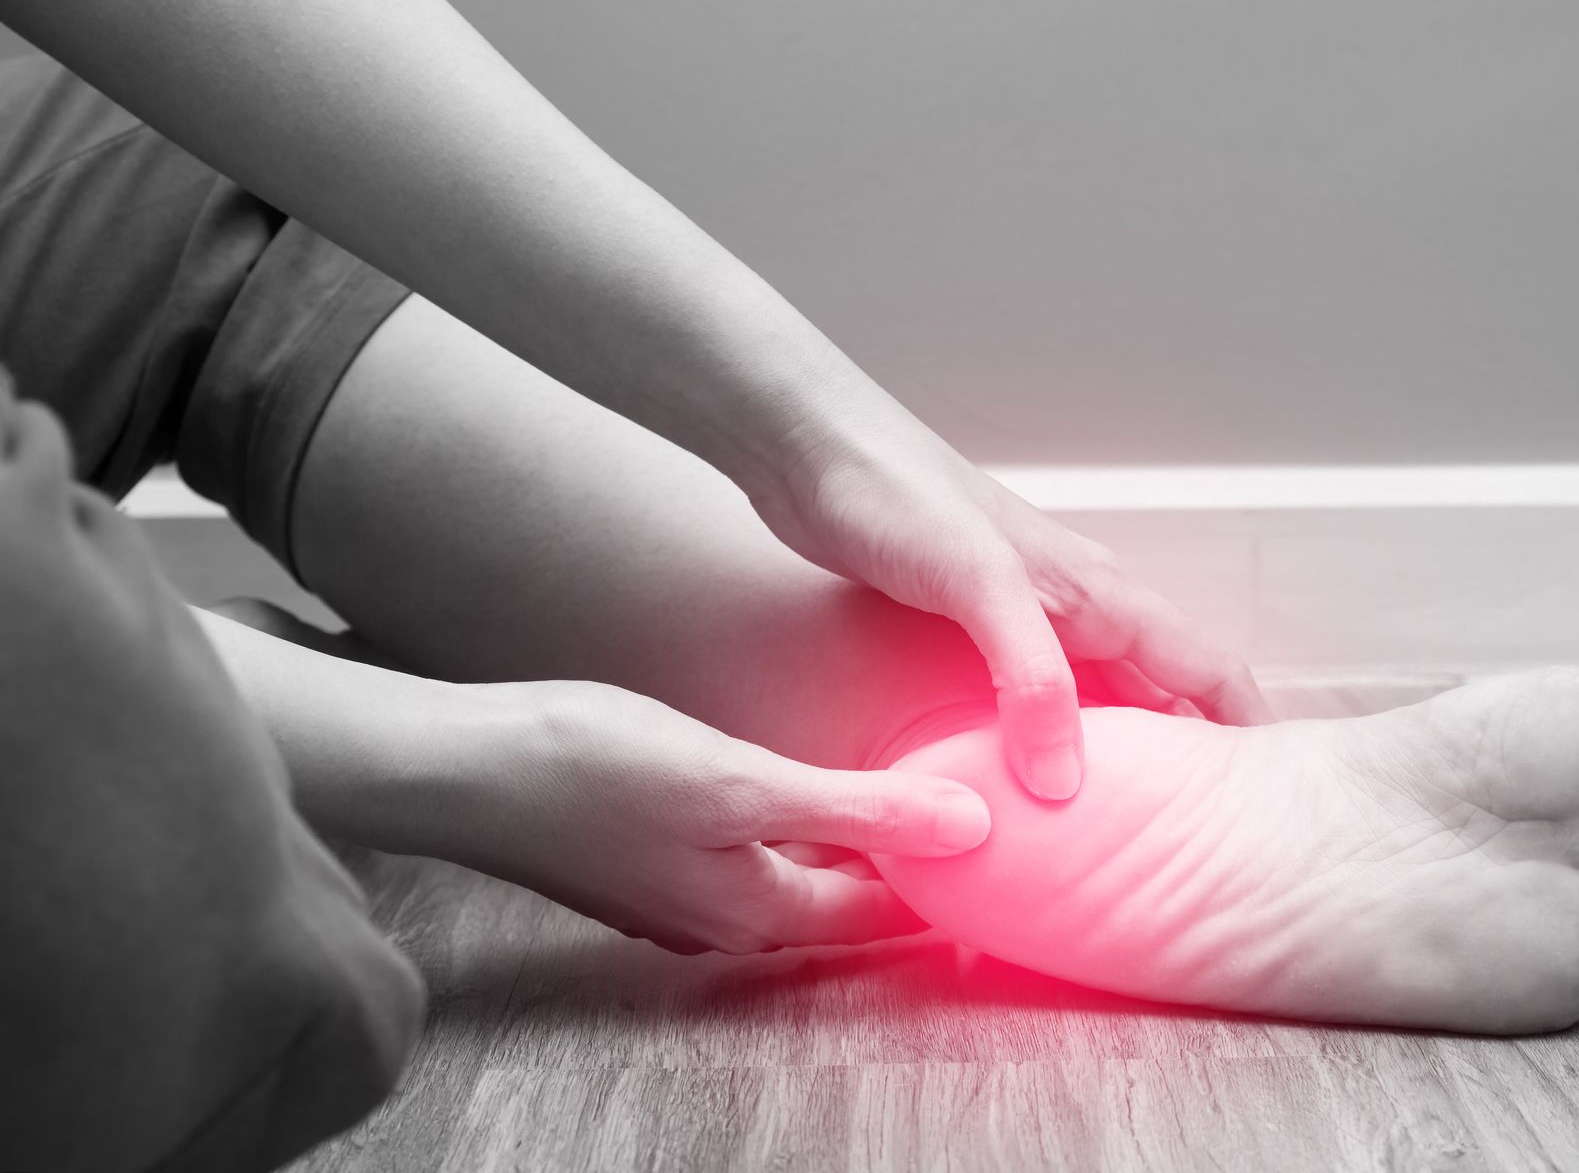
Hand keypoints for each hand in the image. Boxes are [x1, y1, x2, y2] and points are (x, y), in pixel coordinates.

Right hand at [445, 681, 992, 953]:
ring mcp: (683, 895)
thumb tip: (971, 829)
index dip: (949, 881)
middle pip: (844, 901)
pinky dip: (792, 827)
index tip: (1006, 843)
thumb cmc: (592, 769)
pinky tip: (796, 785)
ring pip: (796, 878)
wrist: (462, 768)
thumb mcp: (742, 783)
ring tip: (901, 788)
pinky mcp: (651, 860)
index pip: (885, 915)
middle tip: (967, 803)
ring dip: (849, 843)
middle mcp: (726, 920)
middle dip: (904, 861)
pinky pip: (749, 857)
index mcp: (758, 910)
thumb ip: (858, 810)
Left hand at [745, 403, 1272, 800]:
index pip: (1207, 669)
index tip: (1271, 811)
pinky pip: (1028, 706)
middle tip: (1196, 848)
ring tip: (1114, 843)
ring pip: (1096, 706)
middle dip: (1185, 767)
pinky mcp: (966, 634)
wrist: (814, 451)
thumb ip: (1030, 677)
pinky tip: (1015, 798)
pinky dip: (1040, 751)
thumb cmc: (899, 496)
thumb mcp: (978, 585)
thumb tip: (1068, 783)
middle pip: (1159, 699)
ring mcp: (1023, 622)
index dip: (1248, 734)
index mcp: (1099, 593)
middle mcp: (1075, 609)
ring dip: (1111, 765)